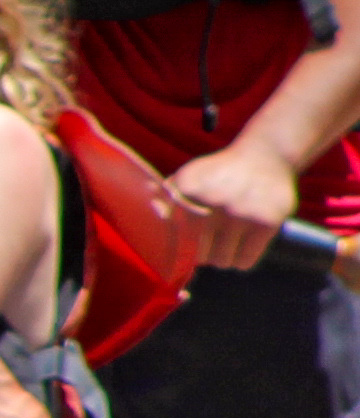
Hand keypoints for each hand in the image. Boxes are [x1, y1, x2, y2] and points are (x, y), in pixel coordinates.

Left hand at [166, 142, 302, 273]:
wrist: (265, 156)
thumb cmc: (217, 174)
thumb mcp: (187, 178)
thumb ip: (164, 198)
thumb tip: (150, 213)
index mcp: (186, 191)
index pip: (171, 239)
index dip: (176, 247)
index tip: (182, 245)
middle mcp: (212, 202)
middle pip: (198, 255)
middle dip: (202, 253)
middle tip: (208, 242)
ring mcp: (241, 213)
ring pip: (221, 262)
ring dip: (221, 258)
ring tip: (225, 242)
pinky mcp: (266, 223)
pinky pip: (244, 261)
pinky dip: (240, 260)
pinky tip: (240, 247)